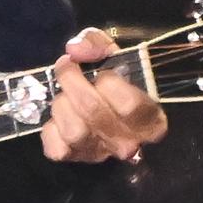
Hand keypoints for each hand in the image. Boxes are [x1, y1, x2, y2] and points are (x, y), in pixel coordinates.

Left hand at [39, 29, 166, 164]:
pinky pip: (55, 147)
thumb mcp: (111, 52)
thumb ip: (96, 44)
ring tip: (65, 95)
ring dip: (62, 105)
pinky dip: (51, 128)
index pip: (128, 105)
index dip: (108, 81)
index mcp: (150, 120)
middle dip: (73, 82)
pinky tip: (59, 117)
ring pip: (74, 131)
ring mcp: (101, 154)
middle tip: (66, 67)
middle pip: (93, 112)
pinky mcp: (74, 158)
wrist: (103, 102)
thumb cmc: (114, 77)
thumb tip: (75, 51)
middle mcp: (128, 143)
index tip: (101, 70)